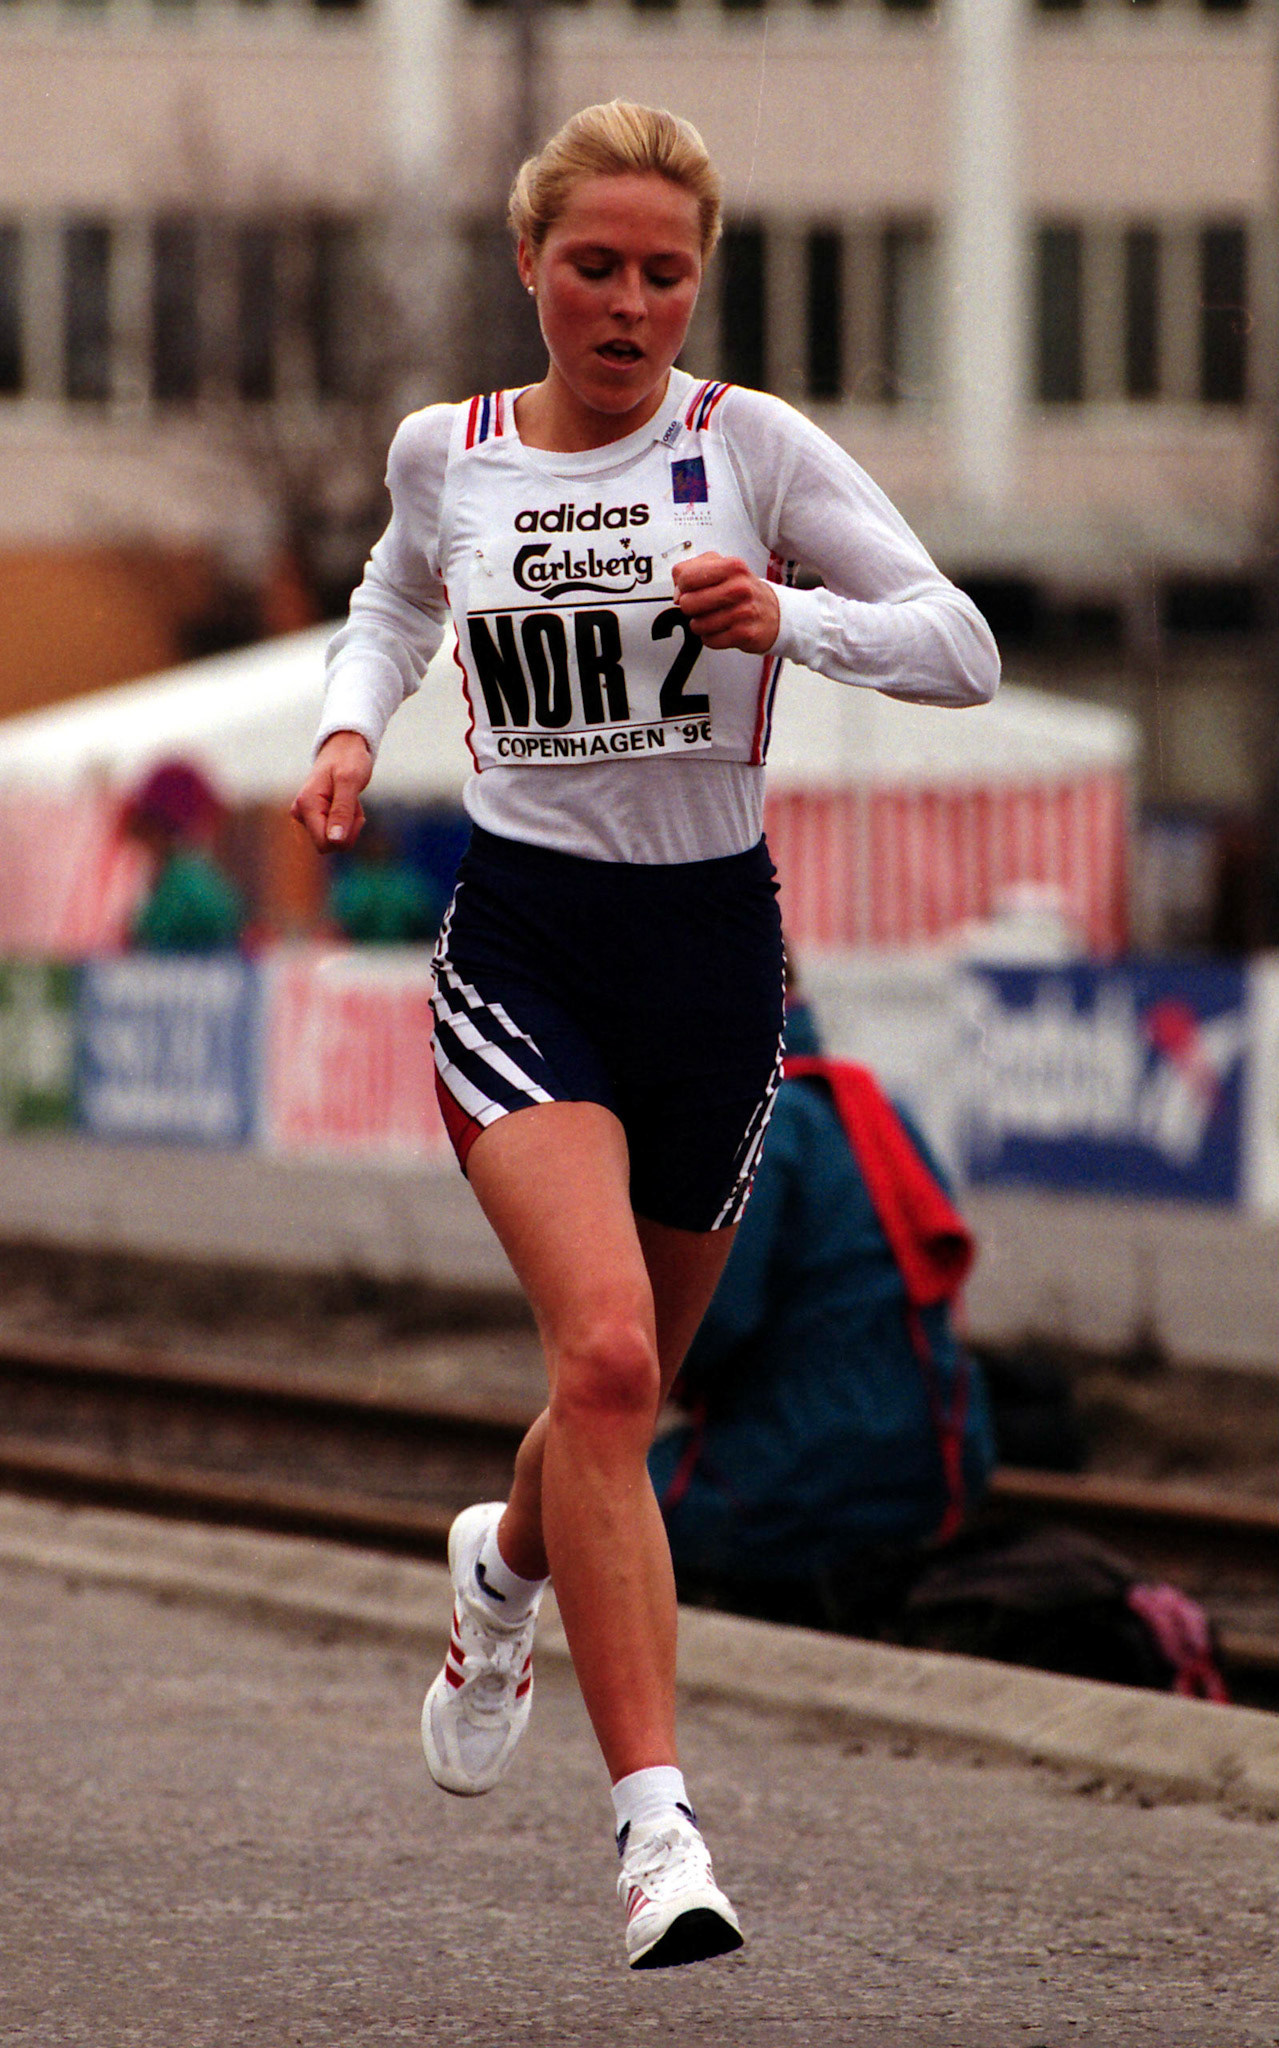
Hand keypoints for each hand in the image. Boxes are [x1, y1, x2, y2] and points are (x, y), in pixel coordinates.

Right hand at [290, 731, 372, 851]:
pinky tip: (346, 802)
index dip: (345, 836)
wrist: (343, 747)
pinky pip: (334, 832)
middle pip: (329, 845)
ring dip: (349, 823)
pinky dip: (347, 820)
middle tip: (354, 803)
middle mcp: (300, 813)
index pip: (324, 843)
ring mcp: (305, 815)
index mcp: (306, 805)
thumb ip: (342, 811)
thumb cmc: (348, 760)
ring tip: (350, 799)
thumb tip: (334, 840)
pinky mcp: (313, 817)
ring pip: (333, 839)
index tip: (357, 815)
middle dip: (348, 829)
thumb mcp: (350, 782)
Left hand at [672, 553, 780, 654]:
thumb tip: (677, 592)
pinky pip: (709, 640)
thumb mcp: (722, 567)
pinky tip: (723, 629)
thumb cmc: (744, 590)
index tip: (690, 589)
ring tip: (715, 617)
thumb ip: (692, 570)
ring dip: (701, 624)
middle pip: (687, 603)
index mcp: (732, 566)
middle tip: (703, 606)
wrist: (775, 613)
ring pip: (697, 624)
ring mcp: (743, 612)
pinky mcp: (744, 634)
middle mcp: (740, 588)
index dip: (682, 586)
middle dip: (690, 608)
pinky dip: (711, 637)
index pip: (686, 577)